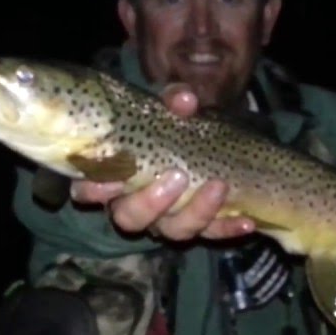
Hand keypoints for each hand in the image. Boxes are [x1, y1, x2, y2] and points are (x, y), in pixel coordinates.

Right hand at [69, 83, 255, 241]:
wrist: (214, 143)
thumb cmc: (176, 124)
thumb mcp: (173, 108)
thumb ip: (174, 100)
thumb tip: (184, 100)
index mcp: (114, 175)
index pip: (89, 190)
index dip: (95, 190)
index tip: (111, 180)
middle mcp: (135, 203)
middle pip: (129, 218)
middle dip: (151, 202)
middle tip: (177, 176)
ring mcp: (166, 219)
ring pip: (171, 230)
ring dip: (196, 212)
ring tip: (218, 187)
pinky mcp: (198, 226)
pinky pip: (210, 234)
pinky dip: (227, 228)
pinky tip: (246, 220)